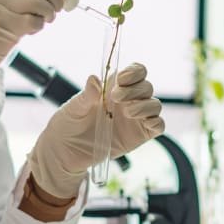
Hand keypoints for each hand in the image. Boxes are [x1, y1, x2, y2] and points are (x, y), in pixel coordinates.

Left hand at [28, 63, 165, 196]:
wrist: (65, 152)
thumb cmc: (68, 124)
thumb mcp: (73, 108)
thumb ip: (85, 96)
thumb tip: (94, 79)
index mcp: (114, 87)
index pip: (135, 72)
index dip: (134, 72)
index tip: (122, 79)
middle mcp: (129, 100)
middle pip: (146, 87)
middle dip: (135, 90)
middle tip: (116, 98)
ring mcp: (136, 118)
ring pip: (155, 105)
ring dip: (145, 106)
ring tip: (127, 112)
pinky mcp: (140, 135)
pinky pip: (158, 126)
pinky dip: (157, 123)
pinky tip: (145, 123)